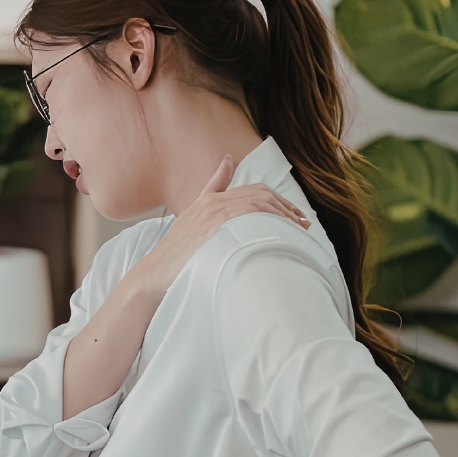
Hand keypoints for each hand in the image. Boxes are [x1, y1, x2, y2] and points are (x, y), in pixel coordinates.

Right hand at [137, 154, 308, 293]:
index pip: (253, 190)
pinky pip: (252, 214)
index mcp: (209, 200)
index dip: (278, 201)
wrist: (154, 274)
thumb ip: (209, 207)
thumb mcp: (191, 226)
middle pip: (260, 193)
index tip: (294, 216)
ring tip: (299, 230)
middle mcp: (213, 202)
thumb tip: (225, 181)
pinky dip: (272, 219)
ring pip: (259, 202)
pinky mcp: (216, 225)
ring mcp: (214, 212)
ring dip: (283, 214)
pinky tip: (284, 233)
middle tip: (303, 224)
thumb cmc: (174, 257)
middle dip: (286, 206)